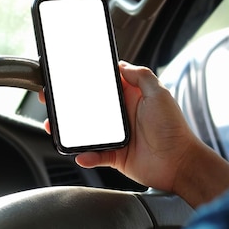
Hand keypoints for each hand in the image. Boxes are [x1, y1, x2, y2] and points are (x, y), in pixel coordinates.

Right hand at [40, 61, 228, 205]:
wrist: (180, 164)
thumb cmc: (174, 130)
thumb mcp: (160, 94)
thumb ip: (141, 76)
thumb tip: (122, 64)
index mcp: (130, 98)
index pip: (103, 85)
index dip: (85, 80)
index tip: (66, 76)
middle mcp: (121, 116)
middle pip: (87, 108)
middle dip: (67, 104)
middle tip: (49, 98)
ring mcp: (117, 137)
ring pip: (85, 132)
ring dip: (68, 130)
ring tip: (53, 126)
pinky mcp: (115, 156)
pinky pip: (94, 155)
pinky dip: (85, 155)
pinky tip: (80, 154)